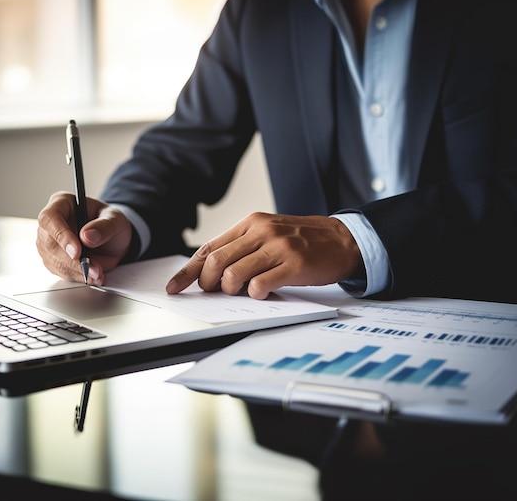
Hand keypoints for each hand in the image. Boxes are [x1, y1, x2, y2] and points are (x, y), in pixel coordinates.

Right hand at [36, 191, 131, 285]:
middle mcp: (51, 223)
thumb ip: (104, 226)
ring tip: (98, 273)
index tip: (77, 251)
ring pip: (55, 261)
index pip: (50, 218)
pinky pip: (62, 272)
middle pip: (49, 243)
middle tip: (93, 268)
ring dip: (78, 271)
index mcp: (61, 203)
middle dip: (72, 260)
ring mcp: (49, 243)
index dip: (61, 235)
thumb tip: (87, 236)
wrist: (114, 240)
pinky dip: (79, 277)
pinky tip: (93, 276)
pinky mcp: (54, 260)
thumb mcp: (115, 220)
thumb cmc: (111, 222)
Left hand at [166, 212, 361, 299]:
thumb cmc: (302, 240)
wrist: (343, 239)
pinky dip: (255, 294)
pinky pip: (260, 284)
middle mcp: (261, 231)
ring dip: (231, 290)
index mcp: (251, 223)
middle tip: (215, 292)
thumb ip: (242, 248)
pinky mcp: (294, 264)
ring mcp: (278, 247)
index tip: (174, 286)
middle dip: (207, 283)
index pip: (209, 247)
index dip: (188, 270)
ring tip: (243, 291)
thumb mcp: (268, 234)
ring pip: (234, 274)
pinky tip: (262, 292)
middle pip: (216, 261)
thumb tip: (211, 273)